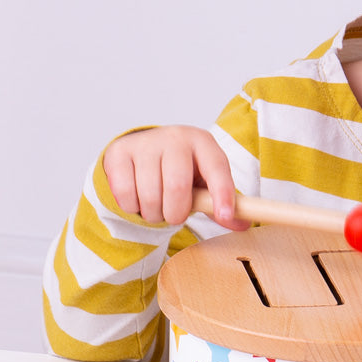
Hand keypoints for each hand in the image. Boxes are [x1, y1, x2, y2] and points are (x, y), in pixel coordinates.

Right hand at [102, 125, 245, 227]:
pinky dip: (132, 207)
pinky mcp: (120, 152)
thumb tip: (241, 224)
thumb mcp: (205, 183)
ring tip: (157, 208)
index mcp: (203, 142)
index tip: (225, 216)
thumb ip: (221, 203)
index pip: (217, 168)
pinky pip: (124, 193)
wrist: (146, 152)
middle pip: (177, 185)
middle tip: (174, 216)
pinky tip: (138, 199)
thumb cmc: (183, 170)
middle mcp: (175, 137)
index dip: (222, 194)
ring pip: (150, 195)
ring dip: (153, 214)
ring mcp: (146, 143)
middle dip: (176, 213)